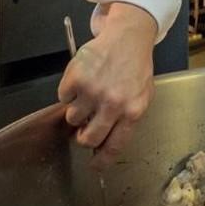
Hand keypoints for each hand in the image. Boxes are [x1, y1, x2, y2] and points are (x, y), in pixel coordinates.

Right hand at [57, 3, 156, 168]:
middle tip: (84, 129)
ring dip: (77, 111)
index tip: (94, 168)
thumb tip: (105, 146)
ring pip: (72, 118)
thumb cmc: (135, 69)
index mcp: (132, 111)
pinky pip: (63, 97)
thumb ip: (126, 120)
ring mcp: (93, 91)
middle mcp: (112, 104)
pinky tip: (83, 80)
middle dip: (83, 137)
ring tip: (88, 95)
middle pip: (88, 139)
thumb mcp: (141, 96)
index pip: (114, 146)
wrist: (128, 38)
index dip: (102, 161)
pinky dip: (69, 92)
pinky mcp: (76, 78)